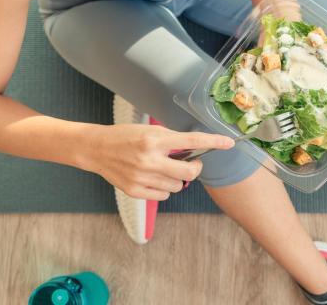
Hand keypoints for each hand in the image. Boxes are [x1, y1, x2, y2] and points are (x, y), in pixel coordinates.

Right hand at [83, 124, 233, 199]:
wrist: (96, 149)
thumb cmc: (125, 137)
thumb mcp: (149, 131)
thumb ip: (171, 141)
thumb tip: (195, 151)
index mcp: (155, 139)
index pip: (192, 140)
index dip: (213, 141)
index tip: (229, 143)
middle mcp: (149, 159)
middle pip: (189, 173)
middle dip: (195, 169)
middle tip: (191, 164)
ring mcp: (142, 177)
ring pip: (177, 186)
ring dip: (176, 179)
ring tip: (162, 169)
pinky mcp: (135, 191)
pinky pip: (164, 195)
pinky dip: (164, 189)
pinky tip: (153, 178)